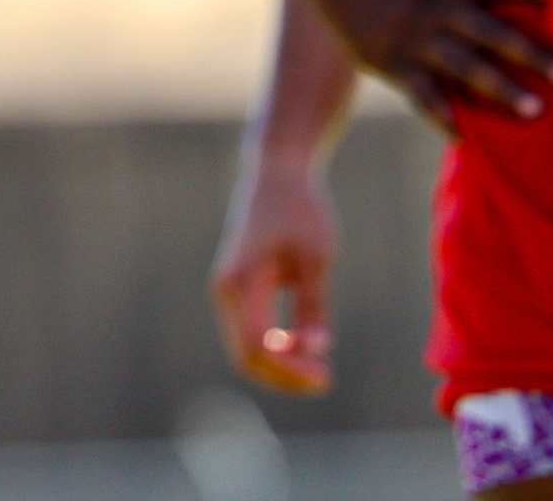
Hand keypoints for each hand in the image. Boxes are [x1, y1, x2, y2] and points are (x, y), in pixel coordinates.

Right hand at [211, 151, 339, 394]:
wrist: (277, 173)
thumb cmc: (300, 210)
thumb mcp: (315, 259)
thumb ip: (314, 306)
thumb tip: (317, 349)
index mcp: (240, 282)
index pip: (257, 347)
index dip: (290, 371)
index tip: (327, 377)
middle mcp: (225, 290)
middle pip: (245, 355)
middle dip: (284, 375)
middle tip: (326, 379)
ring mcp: (227, 290)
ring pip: (245, 347)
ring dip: (280, 365)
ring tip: (320, 367)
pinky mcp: (236, 288)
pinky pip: (249, 331)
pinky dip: (274, 348)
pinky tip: (303, 344)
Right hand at [313, 0, 552, 120]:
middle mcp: (436, 7)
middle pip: (487, 32)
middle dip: (527, 52)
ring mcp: (415, 38)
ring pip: (463, 67)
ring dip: (500, 90)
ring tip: (534, 110)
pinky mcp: (396, 62)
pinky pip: (422, 95)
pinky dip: (442, 117)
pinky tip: (466, 139)